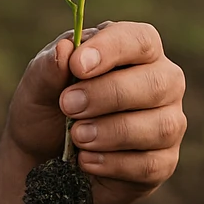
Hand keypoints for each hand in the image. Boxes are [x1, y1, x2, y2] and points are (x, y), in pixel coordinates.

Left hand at [5, 21, 186, 203]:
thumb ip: (48, 68)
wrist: (42, 160)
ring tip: (77, 137)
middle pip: (157, 82)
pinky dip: (115, 164)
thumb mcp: (36, 87)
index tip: (77, 66)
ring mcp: (167, 123)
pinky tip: (87, 161)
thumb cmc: (47, 111)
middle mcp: (161, 82)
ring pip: (160, 126)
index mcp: (135, 51)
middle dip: (109, 95)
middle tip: (68, 105)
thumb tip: (65, 50)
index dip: (112, 50)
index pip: (140, 40)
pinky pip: (151, 164)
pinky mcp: (163, 162)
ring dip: (113, 132)